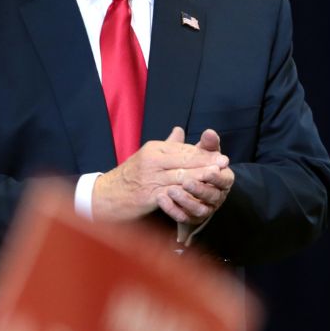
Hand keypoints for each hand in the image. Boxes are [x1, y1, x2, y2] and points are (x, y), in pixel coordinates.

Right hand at [92, 126, 227, 221]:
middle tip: (224, 164)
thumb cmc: (129, 177)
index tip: (221, 157)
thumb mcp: (147, 157)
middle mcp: (151, 161)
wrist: (105, 195)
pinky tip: (197, 199)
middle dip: (205, 163)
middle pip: (184, 161)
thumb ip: (167, 145)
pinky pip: (170, 195)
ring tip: (215, 179)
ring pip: (179, 177)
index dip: (203, 154)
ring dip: (199, 178)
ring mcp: (149, 178)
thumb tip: (180, 131)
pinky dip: (185, 197)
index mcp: (153, 149)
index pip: (183, 150)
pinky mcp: (147, 196)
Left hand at [159, 129, 234, 229]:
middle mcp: (217, 197)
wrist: (188, 187)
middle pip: (212, 196)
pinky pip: (183, 217)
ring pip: (198, 209)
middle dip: (199, 189)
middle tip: (185, 181)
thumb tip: (209, 132)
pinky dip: (172, 209)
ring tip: (170, 190)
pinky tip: (161, 199)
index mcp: (223, 180)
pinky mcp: (191, 219)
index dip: (216, 177)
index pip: (224, 180)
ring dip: (185, 200)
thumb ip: (207, 144)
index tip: (208, 171)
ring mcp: (204, 210)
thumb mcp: (203, 154)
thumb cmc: (198, 166)